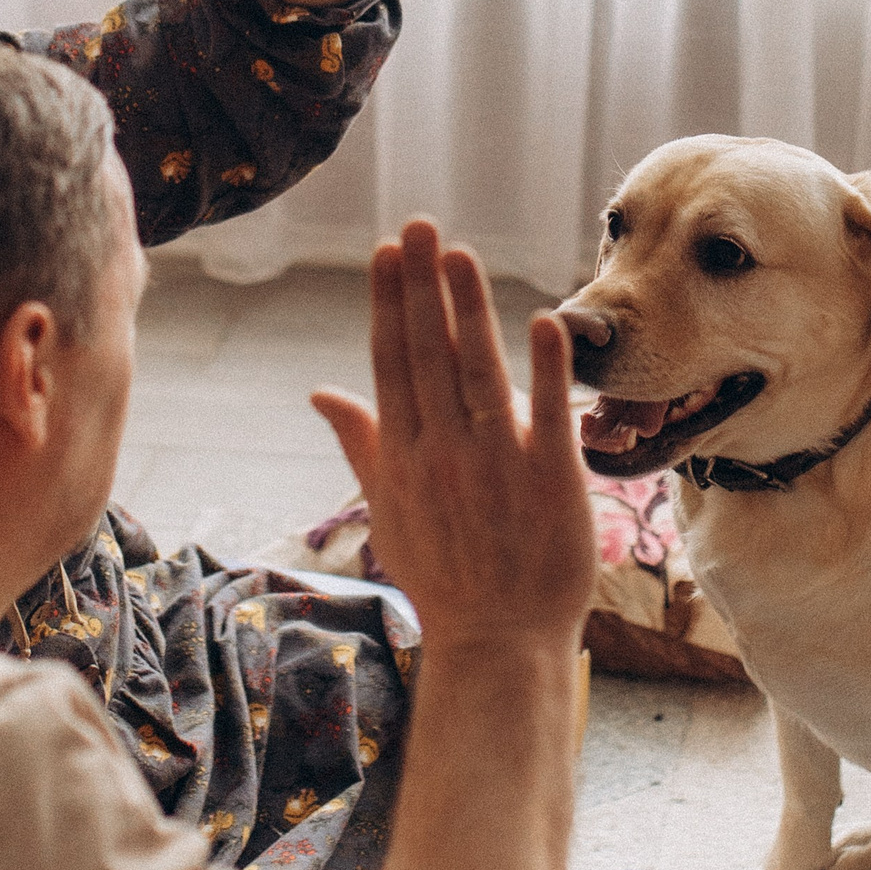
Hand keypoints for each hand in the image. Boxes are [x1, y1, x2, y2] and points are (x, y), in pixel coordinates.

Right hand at [313, 220, 592, 650]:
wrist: (497, 643)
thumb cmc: (442, 578)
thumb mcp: (388, 510)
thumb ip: (360, 442)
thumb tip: (320, 392)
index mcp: (403, 456)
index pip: (392, 362)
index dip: (390, 302)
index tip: (390, 251)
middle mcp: (443, 451)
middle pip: (428, 353)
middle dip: (422, 286)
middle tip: (423, 226)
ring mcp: (496, 463)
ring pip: (479, 371)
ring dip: (470, 310)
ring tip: (462, 255)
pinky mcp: (550, 479)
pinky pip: (546, 413)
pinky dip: (545, 369)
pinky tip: (544, 318)